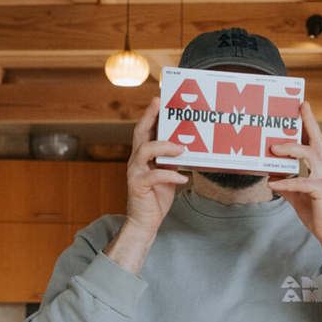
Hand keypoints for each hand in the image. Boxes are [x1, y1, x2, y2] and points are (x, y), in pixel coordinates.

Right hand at [103, 98, 187, 274]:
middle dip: (150, 117)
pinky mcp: (138, 186)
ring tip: (182, 149)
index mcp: (143, 156)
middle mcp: (136, 161)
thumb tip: (186, 147)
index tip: (160, 99)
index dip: (151, 114)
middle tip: (161, 105)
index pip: (145, 130)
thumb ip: (171, 161)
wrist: (145, 222)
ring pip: (145, 150)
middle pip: (140, 133)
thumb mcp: (167, 175)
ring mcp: (135, 172)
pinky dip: (170, 175)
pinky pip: (154, 175)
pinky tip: (184, 178)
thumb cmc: (157, 197)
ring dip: (164, 146)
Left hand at [267, 102, 321, 266]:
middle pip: (316, 140)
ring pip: (310, 155)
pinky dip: (286, 183)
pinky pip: (301, 182)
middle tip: (298, 107)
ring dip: (291, 149)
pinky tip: (272, 185)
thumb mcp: (297, 196)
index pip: (314, 142)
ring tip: (273, 149)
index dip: (308, 124)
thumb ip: (286, 184)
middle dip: (307, 122)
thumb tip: (272, 176)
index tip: (302, 107)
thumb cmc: (319, 215)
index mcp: (321, 168)